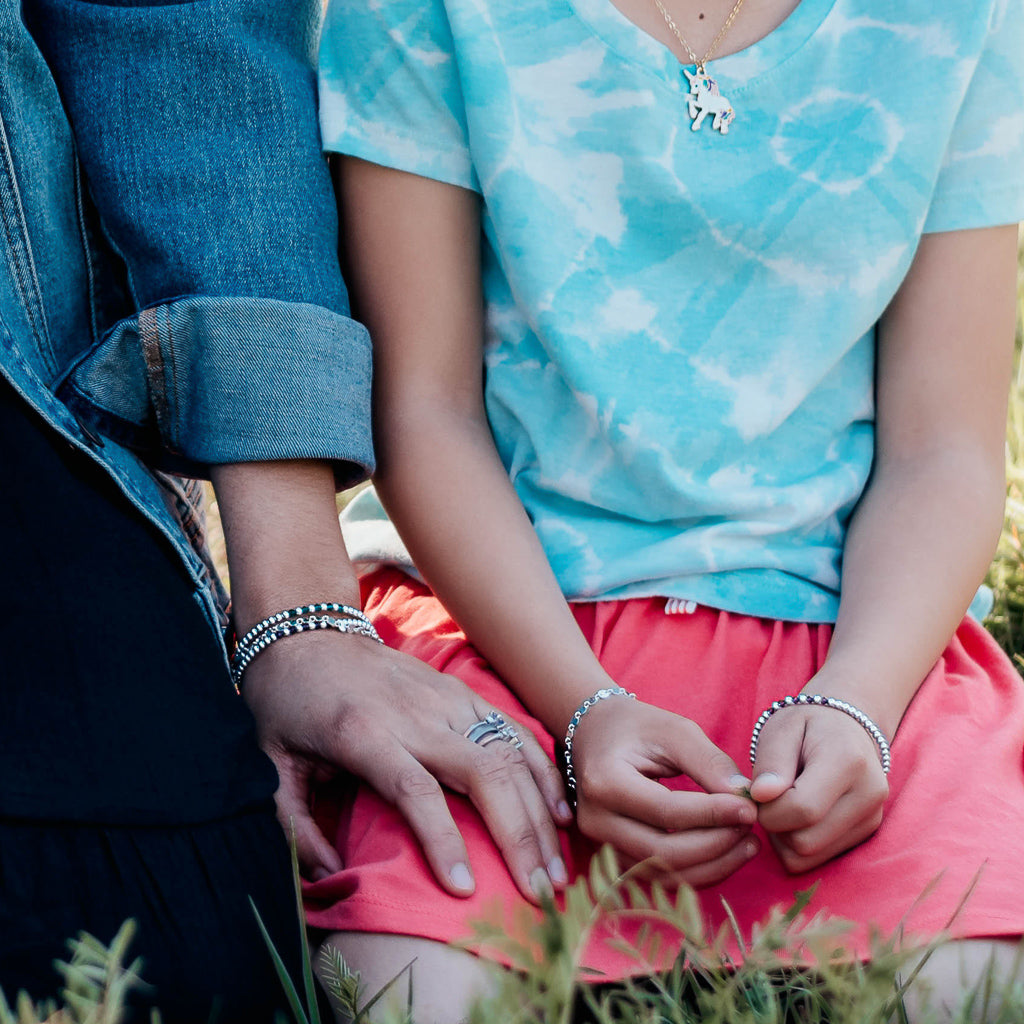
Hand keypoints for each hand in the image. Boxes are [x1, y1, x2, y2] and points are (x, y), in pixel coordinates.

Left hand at [241, 630, 573, 901]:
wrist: (308, 634)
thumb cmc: (287, 705)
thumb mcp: (270, 766)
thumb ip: (295, 826)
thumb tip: (330, 877)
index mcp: (365, 735)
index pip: (417, 792)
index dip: (444, 842)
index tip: (464, 891)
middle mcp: (415, 715)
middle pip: (483, 773)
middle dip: (519, 835)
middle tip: (540, 891)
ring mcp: (445, 699)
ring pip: (509, 753)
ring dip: (540, 810)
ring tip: (556, 865)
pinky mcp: (461, 691)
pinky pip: (513, 730)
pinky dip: (542, 769)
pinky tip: (559, 810)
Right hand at [570, 697, 758, 886]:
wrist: (596, 733)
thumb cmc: (637, 727)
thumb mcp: (674, 730)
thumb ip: (709, 762)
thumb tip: (745, 797)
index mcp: (604, 782)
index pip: (666, 811)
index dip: (713, 814)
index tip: (750, 808)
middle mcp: (595, 820)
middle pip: (662, 852)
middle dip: (716, 845)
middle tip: (750, 827)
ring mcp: (600, 844)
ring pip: (662, 873)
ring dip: (712, 865)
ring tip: (747, 843)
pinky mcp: (612, 857)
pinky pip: (659, 876)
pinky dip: (697, 871)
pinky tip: (725, 852)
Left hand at [750, 699, 889, 872]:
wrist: (846, 726)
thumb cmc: (807, 724)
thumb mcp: (782, 729)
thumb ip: (771, 762)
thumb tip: (761, 795)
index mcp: (848, 762)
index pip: (803, 809)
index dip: (768, 810)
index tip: (757, 792)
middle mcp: (869, 794)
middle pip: (806, 840)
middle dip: (775, 825)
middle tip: (768, 798)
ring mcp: (872, 817)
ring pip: (811, 856)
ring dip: (784, 837)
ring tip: (782, 804)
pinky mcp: (867, 833)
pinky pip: (820, 859)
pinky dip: (798, 845)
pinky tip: (796, 816)